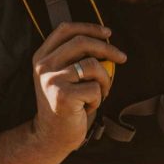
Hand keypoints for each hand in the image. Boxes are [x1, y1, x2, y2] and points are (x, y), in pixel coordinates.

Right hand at [30, 22, 125, 153]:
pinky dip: (99, 98)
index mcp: (42, 57)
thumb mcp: (63, 76)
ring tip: (99, 94)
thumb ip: (75, 57)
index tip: (108, 32)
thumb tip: (105, 39)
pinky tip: (88, 107)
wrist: (50, 136)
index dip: (89, 27)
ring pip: (93, 66)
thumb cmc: (65, 104)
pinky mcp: (63, 96)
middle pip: (82, 42)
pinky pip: (95, 88)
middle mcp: (44, 66)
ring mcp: (52, 80)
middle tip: (122, 58)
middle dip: (107, 48)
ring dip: (104, 80)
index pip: (65, 29)